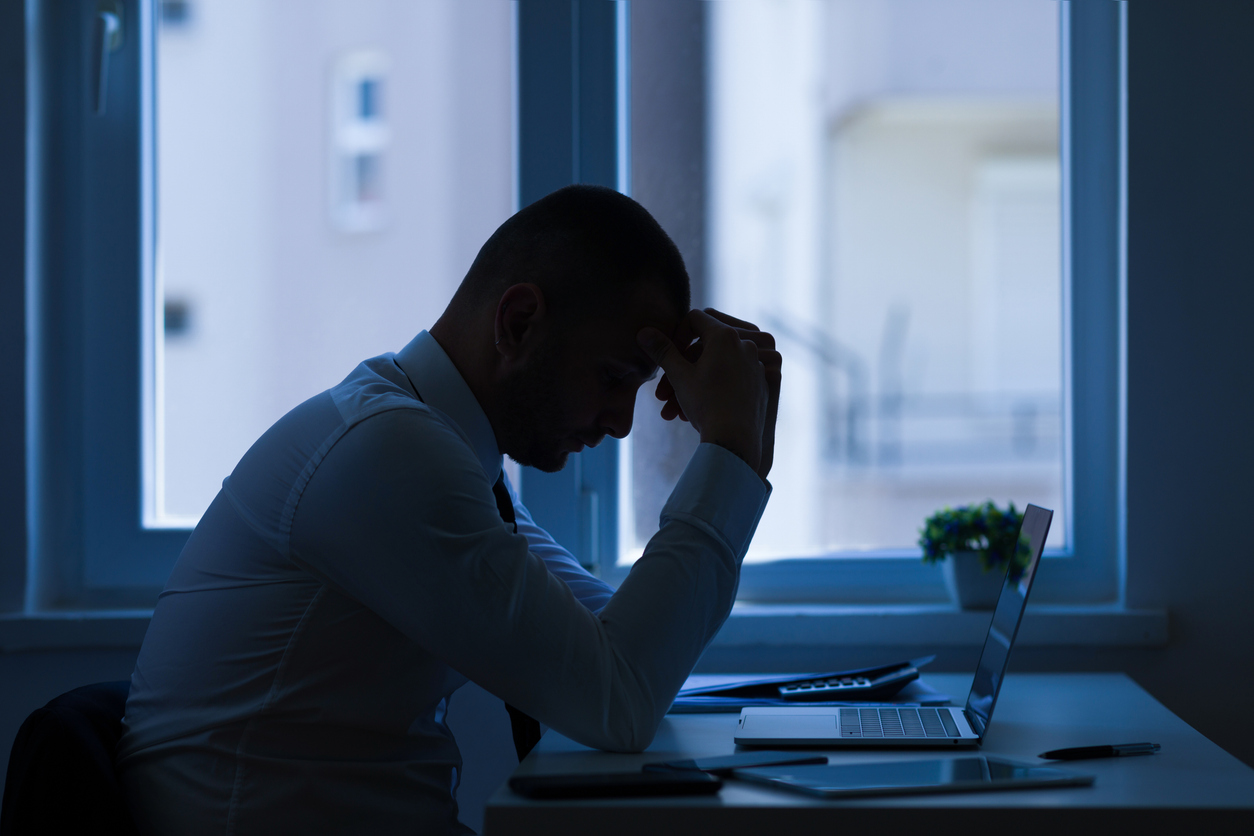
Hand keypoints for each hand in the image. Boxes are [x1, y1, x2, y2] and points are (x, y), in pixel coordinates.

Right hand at [637, 309, 779, 479]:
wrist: (735, 440)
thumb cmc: (705, 405)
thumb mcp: (678, 375)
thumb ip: (662, 350)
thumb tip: (644, 332)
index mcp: (725, 336)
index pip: (695, 318)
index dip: (677, 334)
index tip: (669, 355)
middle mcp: (745, 345)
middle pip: (708, 342)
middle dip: (685, 363)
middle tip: (667, 388)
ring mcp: (756, 364)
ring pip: (721, 363)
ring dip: (698, 379)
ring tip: (679, 406)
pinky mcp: (761, 383)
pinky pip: (736, 377)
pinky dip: (719, 386)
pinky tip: (704, 407)